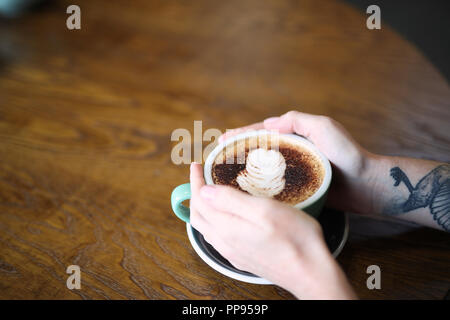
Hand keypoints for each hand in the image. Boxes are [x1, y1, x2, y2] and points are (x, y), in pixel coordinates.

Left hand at [190, 162, 356, 298]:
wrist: (311, 273)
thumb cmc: (295, 239)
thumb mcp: (264, 210)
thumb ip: (230, 201)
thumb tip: (204, 191)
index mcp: (226, 227)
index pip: (200, 200)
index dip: (196, 181)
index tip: (196, 165)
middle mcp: (224, 242)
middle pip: (198, 215)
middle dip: (196, 193)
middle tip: (201, 176)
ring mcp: (232, 253)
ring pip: (206, 228)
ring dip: (203, 208)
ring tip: (209, 192)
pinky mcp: (242, 258)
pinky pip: (217, 238)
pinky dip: (213, 221)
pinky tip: (223, 218)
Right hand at [220, 111, 375, 213]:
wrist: (366, 185)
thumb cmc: (348, 154)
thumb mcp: (324, 128)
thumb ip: (298, 120)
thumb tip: (268, 124)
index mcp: (295, 135)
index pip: (262, 132)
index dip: (241, 135)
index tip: (223, 139)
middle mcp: (292, 152)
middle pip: (258, 149)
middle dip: (237, 151)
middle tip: (218, 156)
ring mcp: (293, 170)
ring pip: (263, 168)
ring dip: (244, 168)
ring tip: (224, 173)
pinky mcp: (298, 188)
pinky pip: (273, 185)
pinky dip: (257, 186)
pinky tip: (245, 192)